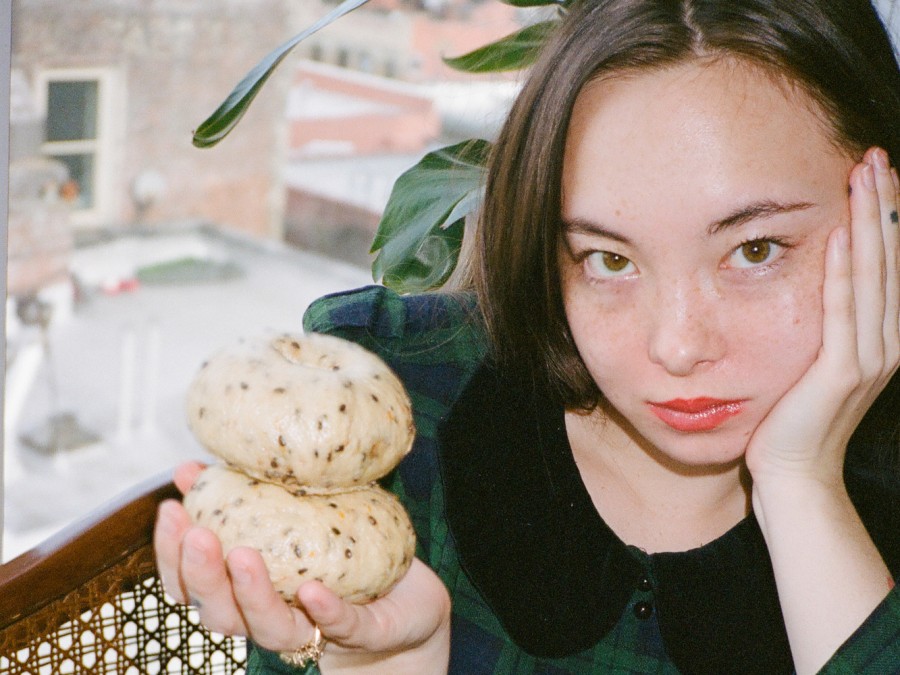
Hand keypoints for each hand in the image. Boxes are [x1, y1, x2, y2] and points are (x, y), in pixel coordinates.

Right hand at [154, 462, 450, 673]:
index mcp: (247, 592)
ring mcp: (314, 630)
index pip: (193, 585)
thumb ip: (239, 497)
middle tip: (198, 534)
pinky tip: (313, 591)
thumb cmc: (338, 560)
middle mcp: (273, 618)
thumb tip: (188, 468)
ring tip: (243, 555)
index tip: (170, 508)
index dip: (173, 553)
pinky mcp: (361, 631)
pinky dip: (325, 611)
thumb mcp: (289, 519)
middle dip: (203, 575)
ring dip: (252, 594)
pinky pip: (340, 624)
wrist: (404, 603)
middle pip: (220, 613)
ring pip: (271, 628)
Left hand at [743, 148, 897, 672]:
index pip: (886, 267)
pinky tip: (842, 234)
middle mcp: (884, 343)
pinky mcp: (842, 371)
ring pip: (874, 275)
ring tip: (865, 175)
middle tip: (875, 157)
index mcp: (878, 340)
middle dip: (883, 206)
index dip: (884, 219)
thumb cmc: (790, 422)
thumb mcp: (808, 366)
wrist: (792, 476)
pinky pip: (843, 310)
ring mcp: (868, 357)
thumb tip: (805, 287)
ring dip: (870, 222)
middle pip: (889, 260)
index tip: (874, 177)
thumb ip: (819, 329)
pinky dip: (846, 270)